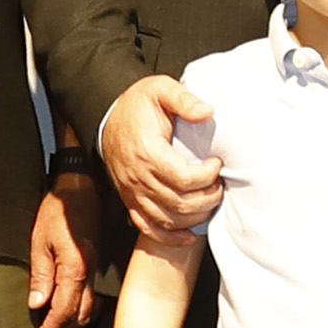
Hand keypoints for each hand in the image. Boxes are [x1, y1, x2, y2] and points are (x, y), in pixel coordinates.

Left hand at [24, 183, 98, 327]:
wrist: (81, 190)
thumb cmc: (58, 212)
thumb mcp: (40, 241)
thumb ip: (41, 275)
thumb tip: (37, 304)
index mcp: (74, 269)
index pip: (63, 310)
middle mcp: (90, 274)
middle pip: (80, 316)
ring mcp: (96, 272)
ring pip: (90, 310)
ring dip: (73, 326)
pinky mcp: (96, 267)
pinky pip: (93, 298)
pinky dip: (83, 312)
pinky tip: (71, 313)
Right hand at [97, 76, 222, 235]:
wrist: (108, 115)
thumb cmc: (136, 105)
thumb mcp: (160, 89)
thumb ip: (184, 99)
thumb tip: (207, 112)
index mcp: (148, 152)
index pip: (184, 178)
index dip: (207, 175)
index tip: (217, 163)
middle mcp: (138, 177)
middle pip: (179, 203)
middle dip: (207, 198)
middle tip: (220, 185)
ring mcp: (132, 192)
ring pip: (167, 219)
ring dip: (194, 217)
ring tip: (210, 201)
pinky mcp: (130, 200)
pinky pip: (147, 227)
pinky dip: (169, 237)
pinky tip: (188, 236)